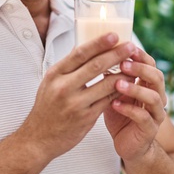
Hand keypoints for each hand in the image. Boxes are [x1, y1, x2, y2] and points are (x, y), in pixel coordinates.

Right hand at [18, 33, 136, 160]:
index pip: (79, 53)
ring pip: (106, 84)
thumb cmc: (47, 107)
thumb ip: (68, 68)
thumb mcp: (50, 83)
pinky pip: (108, 101)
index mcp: (55, 74)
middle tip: (131, 46)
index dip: (98, 43)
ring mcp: (75, 104)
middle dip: (116, 54)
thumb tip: (88, 47)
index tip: (114, 35)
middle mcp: (64, 87)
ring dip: (123, 74)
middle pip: (95, 66)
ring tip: (135, 66)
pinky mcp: (86, 118)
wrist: (38, 138)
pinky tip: (128, 85)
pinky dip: (120, 91)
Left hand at [103, 47, 166, 162]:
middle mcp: (157, 97)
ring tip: (117, 84)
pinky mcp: (150, 130)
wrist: (127, 144)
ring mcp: (156, 114)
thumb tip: (97, 52)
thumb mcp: (115, 92)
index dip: (140, 55)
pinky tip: (114, 104)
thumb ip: (112, 76)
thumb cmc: (120, 115)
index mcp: (149, 85)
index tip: (126, 47)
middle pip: (157, 78)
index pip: (151, 64)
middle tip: (123, 63)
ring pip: (154, 98)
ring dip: (136, 88)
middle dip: (140, 69)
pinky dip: (129, 109)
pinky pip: (143, 117)